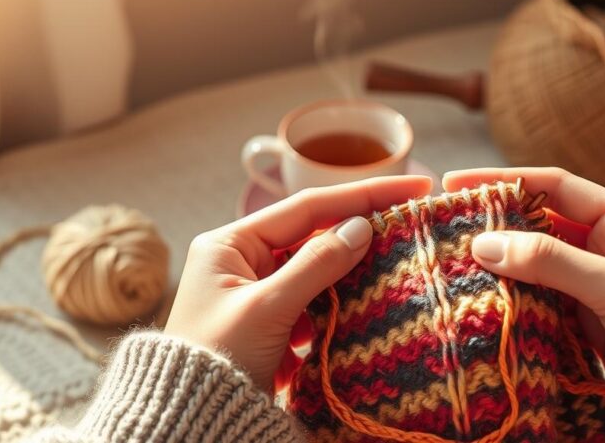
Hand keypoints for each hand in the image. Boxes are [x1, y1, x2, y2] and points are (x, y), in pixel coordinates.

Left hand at [165, 176, 431, 391]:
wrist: (192, 423)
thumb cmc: (215, 362)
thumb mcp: (268, 309)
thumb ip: (316, 264)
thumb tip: (362, 227)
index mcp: (228, 244)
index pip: (308, 207)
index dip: (362, 195)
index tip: (413, 184)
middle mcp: (239, 261)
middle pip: (312, 235)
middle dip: (358, 233)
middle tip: (410, 222)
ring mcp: (253, 293)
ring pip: (314, 271)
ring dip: (349, 273)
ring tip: (394, 265)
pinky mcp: (267, 325)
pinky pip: (310, 303)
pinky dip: (334, 307)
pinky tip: (361, 307)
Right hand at [443, 168, 604, 441]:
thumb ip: (553, 262)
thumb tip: (485, 243)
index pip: (555, 186)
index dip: (503, 181)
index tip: (454, 183)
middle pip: (538, 224)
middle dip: (494, 225)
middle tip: (442, 228)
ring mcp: (595, 286)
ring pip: (534, 266)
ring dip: (498, 268)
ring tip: (449, 265)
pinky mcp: (587, 323)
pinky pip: (539, 303)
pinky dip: (511, 303)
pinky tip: (479, 304)